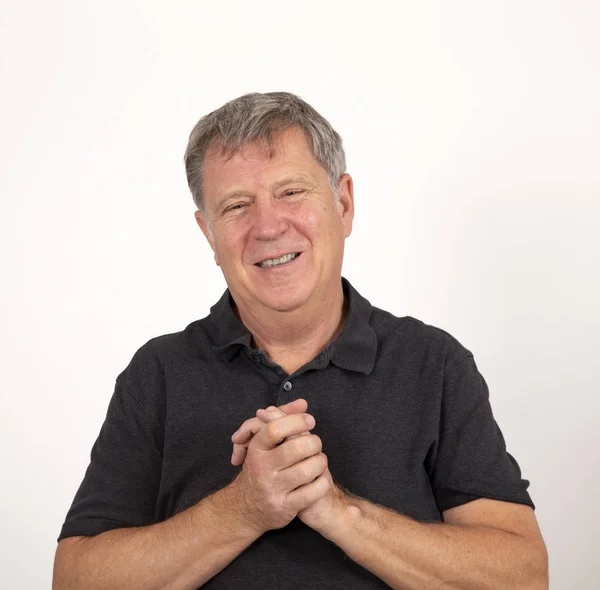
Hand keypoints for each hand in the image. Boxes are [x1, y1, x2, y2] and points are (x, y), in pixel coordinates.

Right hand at [229, 406, 329, 534]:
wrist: (246, 507)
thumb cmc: (261, 468)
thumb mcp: (264, 443)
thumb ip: (282, 419)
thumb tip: (302, 404)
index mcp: (256, 449)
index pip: (275, 428)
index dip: (296, 421)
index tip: (310, 420)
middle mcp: (262, 468)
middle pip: (297, 448)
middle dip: (314, 443)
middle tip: (315, 444)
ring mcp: (273, 488)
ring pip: (308, 469)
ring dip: (320, 462)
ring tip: (319, 461)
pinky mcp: (285, 506)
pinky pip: (312, 492)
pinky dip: (322, 483)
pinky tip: (320, 479)